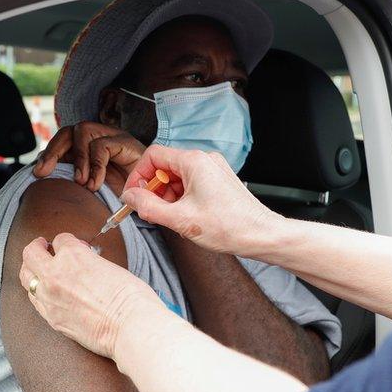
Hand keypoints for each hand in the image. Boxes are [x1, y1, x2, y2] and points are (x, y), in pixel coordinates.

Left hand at [19, 233, 163, 358]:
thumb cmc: (130, 297)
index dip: (68, 241)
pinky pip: (34, 300)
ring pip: (26, 277)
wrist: (129, 327)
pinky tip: (47, 292)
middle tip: (44, 246)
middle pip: (31, 253)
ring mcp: (49, 297)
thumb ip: (91, 261)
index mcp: (73, 255)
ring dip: (32, 269)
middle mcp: (55, 274)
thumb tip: (86, 262)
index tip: (74, 245)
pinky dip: (38, 292)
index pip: (60, 239)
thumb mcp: (111, 266)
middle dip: (37, 247)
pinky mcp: (51, 318)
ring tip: (41, 269)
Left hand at [33, 122, 145, 190]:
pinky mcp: (125, 140)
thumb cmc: (122, 193)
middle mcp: (98, 137)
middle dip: (53, 150)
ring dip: (77, 158)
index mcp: (87, 147)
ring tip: (80, 182)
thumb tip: (45, 180)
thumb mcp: (91, 188)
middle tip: (44, 172)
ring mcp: (112, 135)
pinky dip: (95, 166)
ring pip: (83, 131)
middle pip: (69, 131)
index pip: (62, 141)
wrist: (152, 196)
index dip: (48, 153)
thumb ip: (74, 180)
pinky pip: (102, 145)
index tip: (37, 173)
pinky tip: (96, 184)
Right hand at [120, 146, 282, 256]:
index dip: (139, 175)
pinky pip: (191, 183)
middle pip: (165, 166)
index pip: (153, 156)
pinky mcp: (218, 181)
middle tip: (153, 210)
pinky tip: (186, 215)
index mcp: (194, 161)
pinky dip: (181, 198)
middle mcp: (204, 160)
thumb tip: (130, 197)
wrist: (261, 235)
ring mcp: (213, 169)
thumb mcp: (180, 219)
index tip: (134, 195)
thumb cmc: (229, 226)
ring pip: (177, 176)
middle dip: (155, 189)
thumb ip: (148, 206)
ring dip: (168, 195)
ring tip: (173, 217)